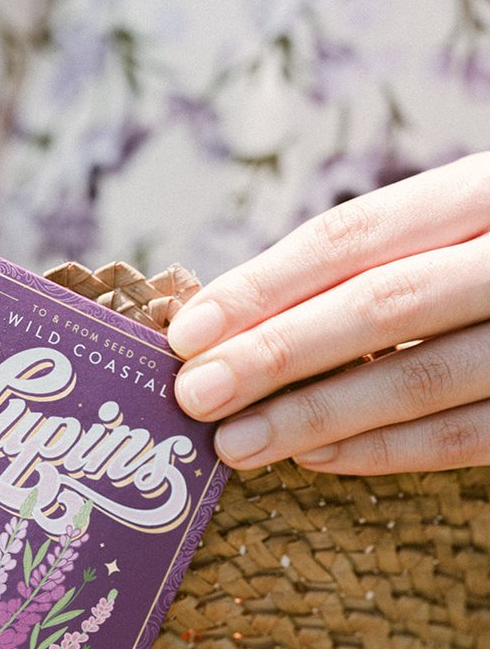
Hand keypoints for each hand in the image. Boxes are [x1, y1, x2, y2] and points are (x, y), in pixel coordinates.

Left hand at [165, 151, 489, 473]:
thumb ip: (372, 259)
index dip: (265, 284)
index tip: (189, 331)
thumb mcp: (453, 224)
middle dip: (276, 354)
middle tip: (194, 396)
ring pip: (425, 376)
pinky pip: (474, 433)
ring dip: (318, 416)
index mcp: (484, 189)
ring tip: (237, 445)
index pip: (356, 235)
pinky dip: (391, 450)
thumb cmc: (488, 256)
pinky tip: (318, 459)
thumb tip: (227, 319)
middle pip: (382, 305)